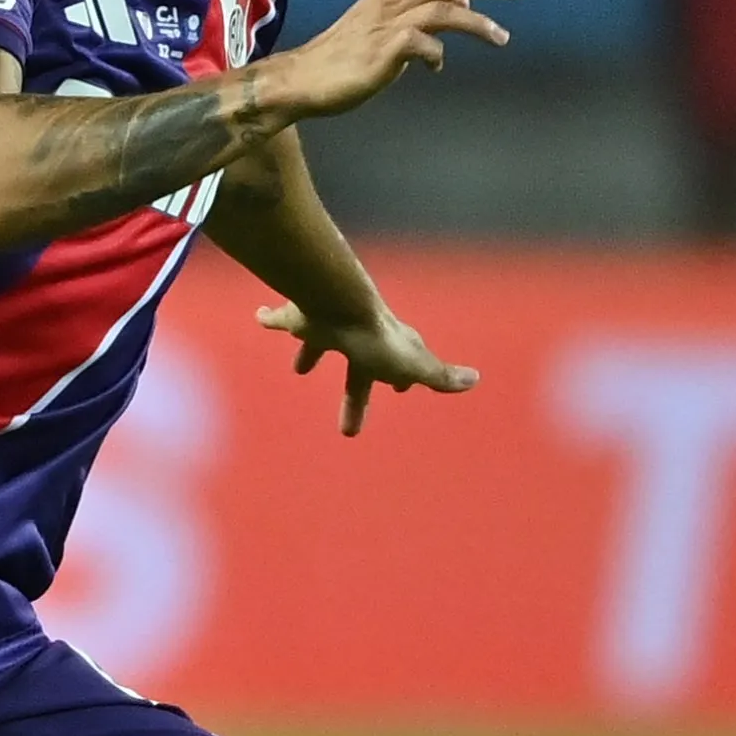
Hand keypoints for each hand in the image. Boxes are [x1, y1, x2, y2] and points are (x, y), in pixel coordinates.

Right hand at [248, 0, 522, 125]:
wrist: (305, 78)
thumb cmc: (348, 54)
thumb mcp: (390, 23)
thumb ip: (425, 9)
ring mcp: (388, 21)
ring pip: (444, 9)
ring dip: (477, 22)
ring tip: (502, 37)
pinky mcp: (384, 48)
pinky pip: (424, 45)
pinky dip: (438, 55)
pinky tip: (437, 68)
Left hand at [257, 299, 475, 435]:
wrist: (339, 304)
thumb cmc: (376, 341)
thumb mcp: (413, 366)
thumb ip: (439, 377)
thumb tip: (475, 379)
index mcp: (384, 349)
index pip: (397, 368)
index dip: (400, 382)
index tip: (399, 392)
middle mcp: (356, 335)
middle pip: (356, 369)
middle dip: (355, 395)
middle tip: (348, 431)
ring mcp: (327, 323)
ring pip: (319, 339)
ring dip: (311, 351)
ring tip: (299, 369)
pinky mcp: (298, 317)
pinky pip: (282, 317)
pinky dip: (272, 318)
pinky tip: (259, 317)